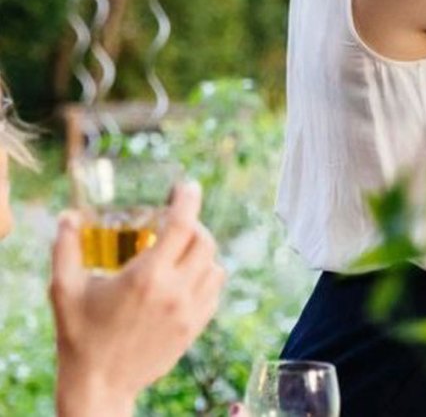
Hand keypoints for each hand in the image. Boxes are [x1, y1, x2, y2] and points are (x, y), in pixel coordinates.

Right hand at [52, 180, 225, 416]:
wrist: (99, 385)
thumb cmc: (79, 336)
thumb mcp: (64, 291)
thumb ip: (66, 249)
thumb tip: (68, 216)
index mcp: (146, 278)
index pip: (181, 225)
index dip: (188, 200)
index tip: (187, 187)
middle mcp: (174, 292)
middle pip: (204, 241)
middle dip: (193, 225)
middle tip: (176, 223)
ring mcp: (189, 312)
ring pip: (215, 265)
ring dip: (201, 250)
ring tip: (180, 250)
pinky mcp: (195, 327)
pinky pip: (215, 290)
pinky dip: (207, 275)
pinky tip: (187, 276)